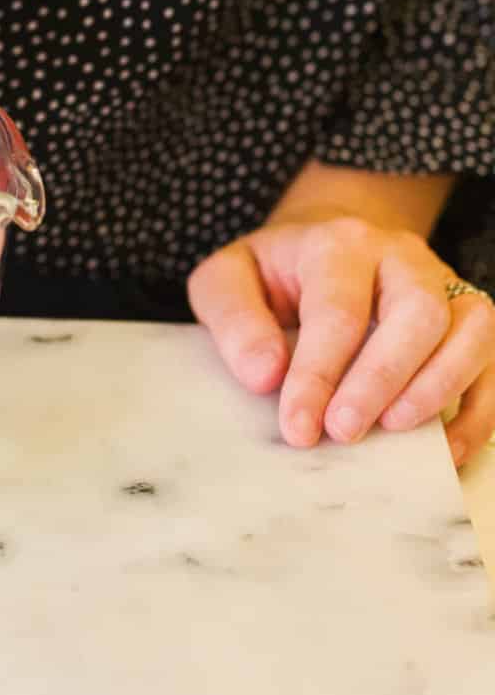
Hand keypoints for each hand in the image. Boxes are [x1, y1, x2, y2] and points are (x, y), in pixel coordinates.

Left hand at [188, 208, 494, 468]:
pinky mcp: (470, 317)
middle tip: (343, 433)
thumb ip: (234, 319)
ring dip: (438, 389)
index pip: (337, 308)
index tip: (297, 428)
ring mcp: (443, 284)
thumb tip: (265, 376)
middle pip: (416, 312)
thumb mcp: (227, 280)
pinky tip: (441, 451)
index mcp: (338, 242)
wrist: (324, 249)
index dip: (319, 374)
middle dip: (382, 379)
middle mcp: (401, 256)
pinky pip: (493, 361)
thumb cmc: (273, 275)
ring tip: (393, 433)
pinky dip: (476, 411)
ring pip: (471, 329)